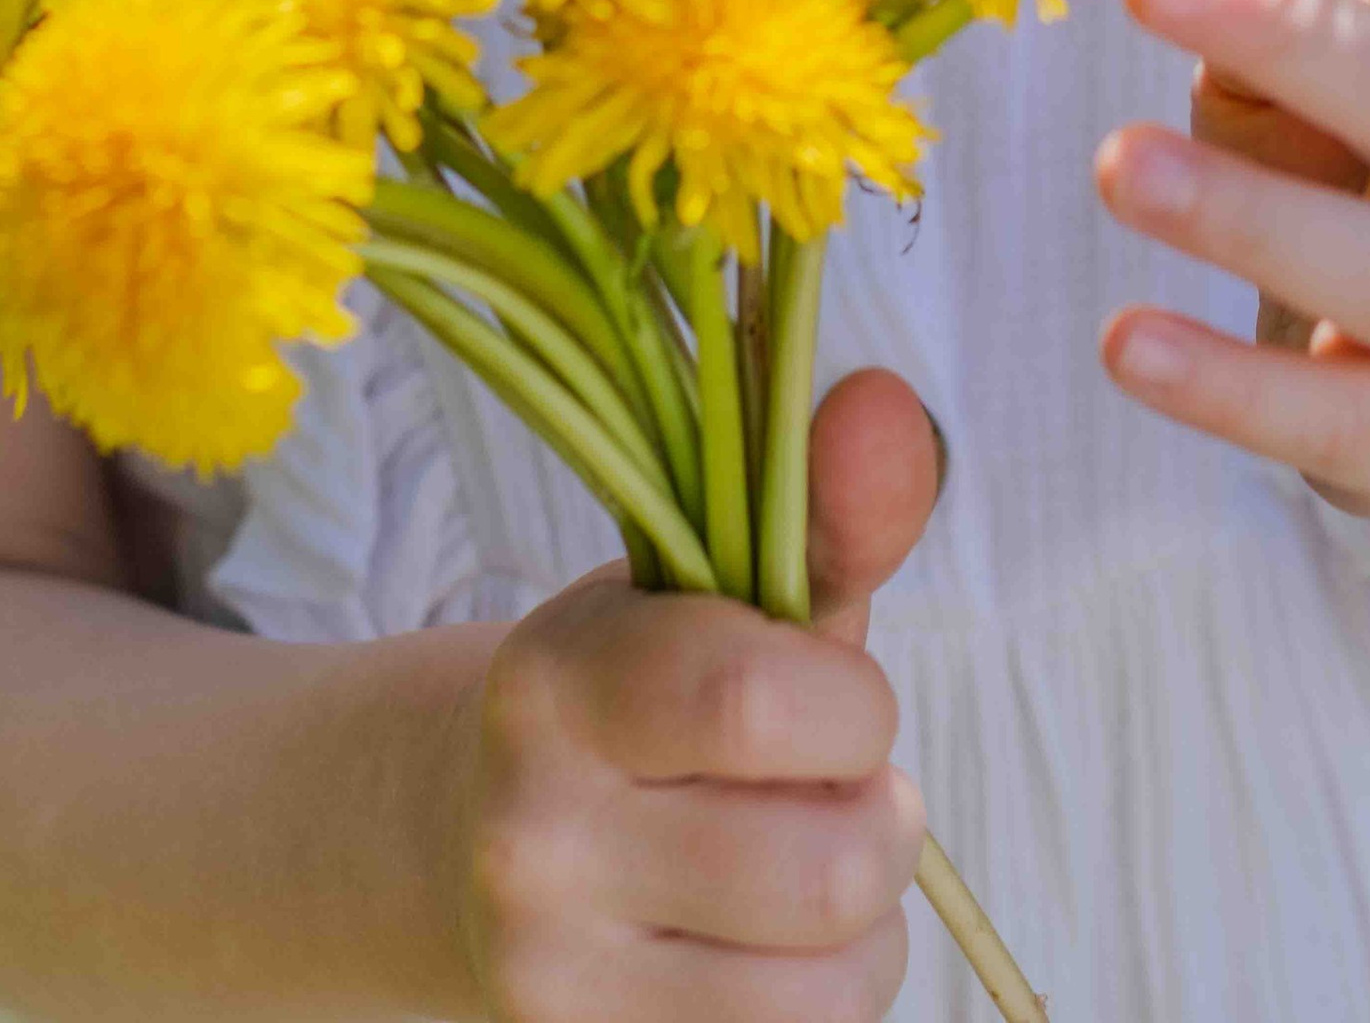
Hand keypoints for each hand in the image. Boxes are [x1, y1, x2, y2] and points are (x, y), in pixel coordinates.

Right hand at [454, 371, 936, 1020]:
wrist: (478, 845)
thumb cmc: (647, 697)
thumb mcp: (720, 595)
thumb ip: (822, 509)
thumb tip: (891, 406)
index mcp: (556, 681)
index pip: (749, 697)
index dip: (850, 706)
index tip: (834, 696)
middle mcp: (534, 838)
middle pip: (827, 869)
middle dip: (876, 818)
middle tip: (829, 786)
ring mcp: (554, 982)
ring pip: (837, 985)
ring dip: (866, 920)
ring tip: (801, 861)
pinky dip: (829, 997)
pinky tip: (768, 945)